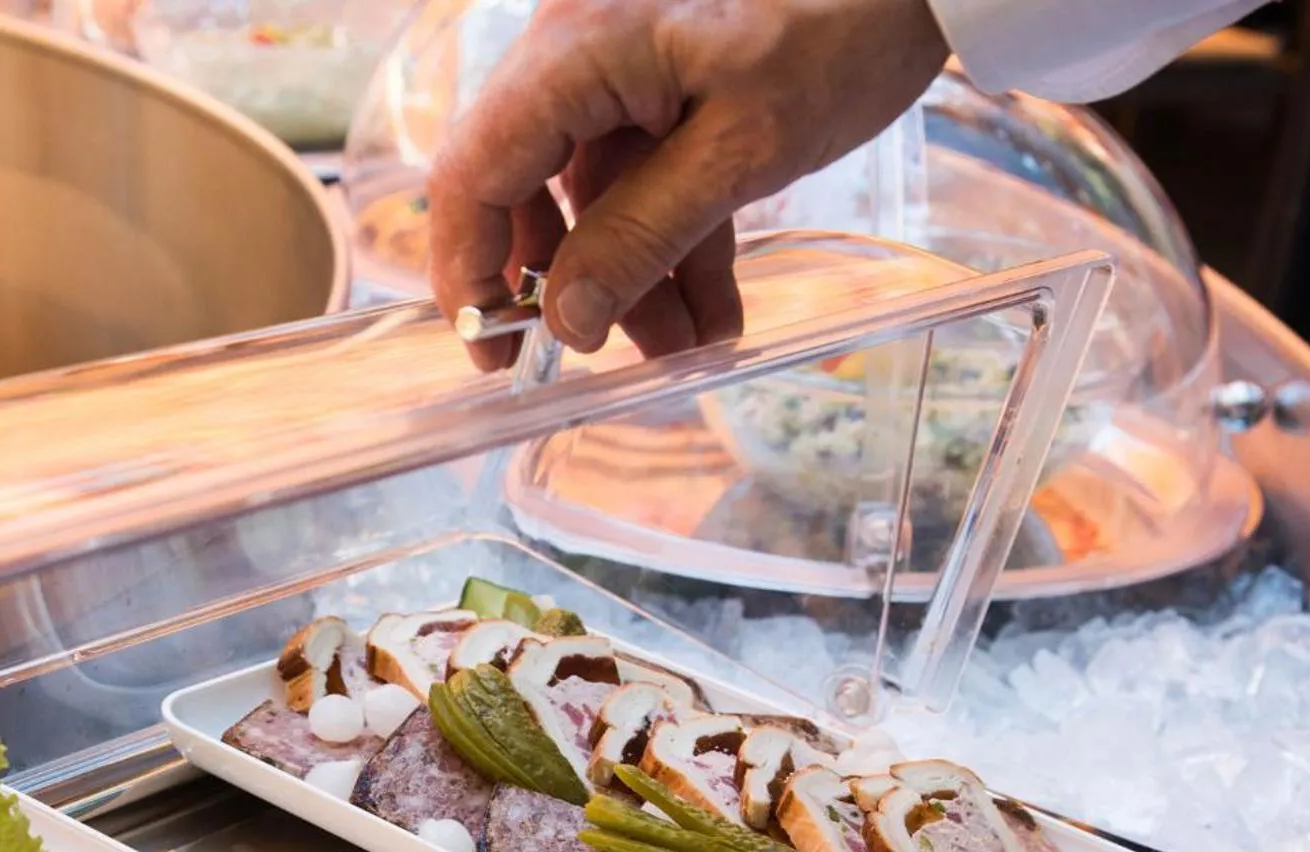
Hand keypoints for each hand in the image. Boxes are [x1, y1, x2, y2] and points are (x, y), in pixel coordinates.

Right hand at [427, 0, 949, 368]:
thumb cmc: (840, 29)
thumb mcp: (741, 152)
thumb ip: (641, 239)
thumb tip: (565, 323)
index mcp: (575, 51)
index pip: (473, 174)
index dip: (469, 271)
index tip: (493, 353)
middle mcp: (576, 54)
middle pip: (524, 189)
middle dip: (569, 286)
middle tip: (600, 361)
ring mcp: (620, 72)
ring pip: (593, 197)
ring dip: (633, 279)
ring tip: (689, 347)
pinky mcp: (665, 89)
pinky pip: (645, 179)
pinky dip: (674, 245)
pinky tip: (714, 312)